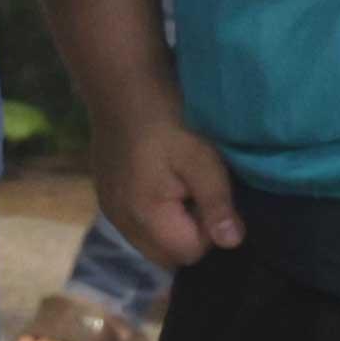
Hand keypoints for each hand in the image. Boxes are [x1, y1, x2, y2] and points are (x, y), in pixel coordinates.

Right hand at [93, 104, 242, 270]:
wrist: (122, 86)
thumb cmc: (168, 119)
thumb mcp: (202, 158)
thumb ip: (217, 203)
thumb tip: (232, 242)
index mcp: (145, 216)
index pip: (189, 253)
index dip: (208, 230)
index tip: (210, 195)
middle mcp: (122, 222)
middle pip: (167, 255)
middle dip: (189, 233)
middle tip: (197, 191)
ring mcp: (110, 210)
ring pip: (152, 241)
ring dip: (171, 224)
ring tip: (180, 184)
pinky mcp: (107, 197)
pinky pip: (137, 224)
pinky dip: (154, 214)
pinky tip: (161, 180)